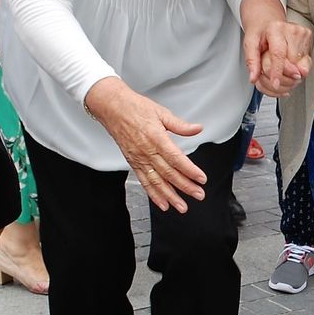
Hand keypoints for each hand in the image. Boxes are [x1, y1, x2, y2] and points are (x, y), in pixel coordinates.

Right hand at [85, 77, 206, 212]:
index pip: (176, 159)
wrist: (112, 108)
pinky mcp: (133, 163)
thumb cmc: (135, 108)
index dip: (190, 170)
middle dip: (185, 186)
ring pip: (156, 182)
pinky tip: (162, 203)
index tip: (201, 179)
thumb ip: (180, 125)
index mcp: (156, 138)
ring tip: (182, 206)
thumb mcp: (161, 112)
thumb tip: (197, 128)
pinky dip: (153, 194)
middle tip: (198, 195)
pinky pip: (144, 181)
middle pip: (169, 173)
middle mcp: (147, 151)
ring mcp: (139, 159)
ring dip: (170, 196)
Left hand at [243, 18, 312, 96]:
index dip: (277, 71)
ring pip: (300, 69)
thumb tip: (254, 77)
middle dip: (280, 75)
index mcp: (276, 28)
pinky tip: (287, 68)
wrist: (268, 22)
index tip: (274, 83)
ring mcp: (304, 37)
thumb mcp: (249, 43)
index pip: (279, 54)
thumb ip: (251, 60)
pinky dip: (295, 74)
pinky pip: (305, 68)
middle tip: (269, 71)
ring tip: (278, 66)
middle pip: (291, 64)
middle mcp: (293, 30)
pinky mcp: (310, 43)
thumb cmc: (260, 32)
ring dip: (288, 76)